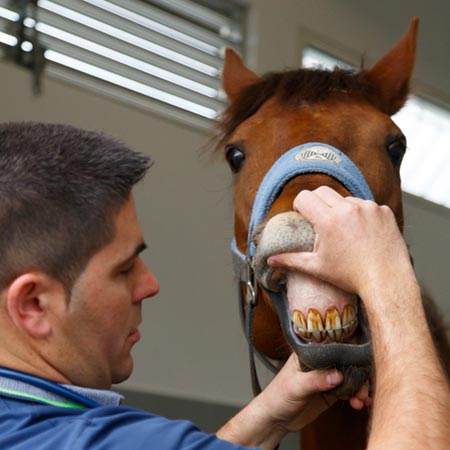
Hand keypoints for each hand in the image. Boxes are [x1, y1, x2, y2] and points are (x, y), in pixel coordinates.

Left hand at [218, 353, 369, 448]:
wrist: (275, 419)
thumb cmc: (278, 396)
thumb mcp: (295, 387)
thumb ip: (316, 380)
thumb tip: (337, 375)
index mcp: (308, 352)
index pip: (331, 344)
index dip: (348, 349)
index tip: (363, 357)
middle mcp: (319, 362)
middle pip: (345, 361)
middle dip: (358, 372)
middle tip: (363, 387)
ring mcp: (325, 376)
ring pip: (349, 376)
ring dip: (359, 387)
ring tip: (361, 399)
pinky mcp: (330, 391)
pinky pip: (348, 391)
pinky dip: (356, 396)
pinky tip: (359, 403)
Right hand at [267, 186, 413, 300]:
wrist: (387, 281)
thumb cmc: (350, 276)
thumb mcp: (317, 267)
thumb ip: (290, 260)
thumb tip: (270, 260)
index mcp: (328, 221)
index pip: (304, 197)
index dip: (300, 206)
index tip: (303, 216)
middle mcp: (348, 209)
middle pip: (322, 191)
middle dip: (316, 202)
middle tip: (319, 219)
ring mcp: (369, 208)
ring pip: (345, 198)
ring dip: (340, 208)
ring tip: (344, 230)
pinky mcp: (384, 211)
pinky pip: (366, 205)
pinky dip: (361, 214)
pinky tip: (363, 232)